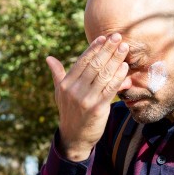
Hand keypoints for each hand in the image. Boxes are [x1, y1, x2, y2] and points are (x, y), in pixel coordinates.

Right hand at [48, 34, 128, 161]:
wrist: (75, 137)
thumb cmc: (70, 112)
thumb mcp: (60, 93)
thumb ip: (57, 74)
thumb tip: (49, 58)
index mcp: (65, 84)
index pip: (82, 61)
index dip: (94, 48)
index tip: (104, 37)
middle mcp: (74, 90)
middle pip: (94, 65)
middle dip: (107, 49)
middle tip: (117, 36)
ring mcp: (85, 99)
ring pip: (103, 75)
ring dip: (115, 59)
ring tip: (124, 47)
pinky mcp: (97, 108)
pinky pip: (110, 89)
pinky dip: (118, 76)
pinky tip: (125, 67)